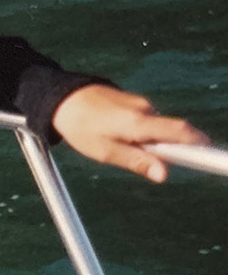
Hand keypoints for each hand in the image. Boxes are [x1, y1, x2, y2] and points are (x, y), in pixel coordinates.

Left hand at [52, 84, 209, 183]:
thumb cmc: (82, 128)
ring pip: (157, 129)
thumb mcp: (106, 152)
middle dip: (170, 149)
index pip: (179, 131)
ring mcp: (142, 104)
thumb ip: (136, 162)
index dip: (198, 143)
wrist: (65, 99)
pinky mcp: (137, 103)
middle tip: (155, 164)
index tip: (211, 154)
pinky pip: (148, 123)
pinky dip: (143, 134)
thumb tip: (164, 174)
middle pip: (172, 132)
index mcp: (139, 122)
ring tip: (120, 147)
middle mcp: (145, 110)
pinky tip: (119, 136)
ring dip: (150, 142)